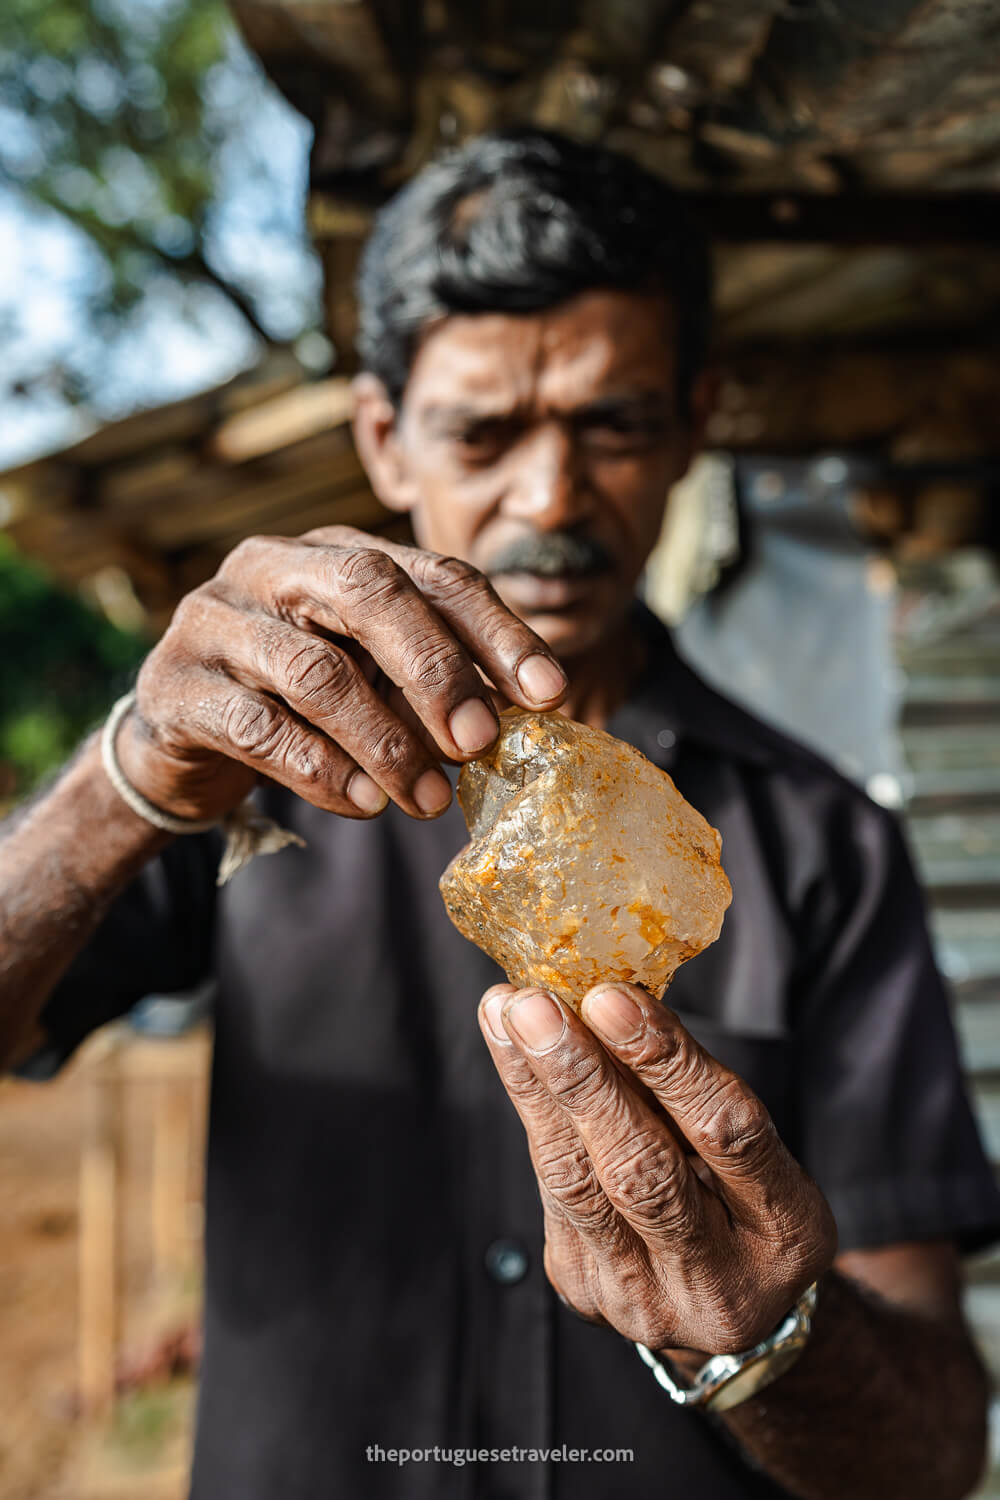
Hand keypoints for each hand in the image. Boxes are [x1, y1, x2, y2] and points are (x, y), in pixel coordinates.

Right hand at [115, 527, 566, 822]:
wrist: (179, 742)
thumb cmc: (296, 704)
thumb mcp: (370, 682)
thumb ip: (429, 687)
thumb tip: (518, 723)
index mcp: (336, 552)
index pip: (431, 572)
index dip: (496, 630)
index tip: (548, 693)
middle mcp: (272, 566)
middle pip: (367, 590)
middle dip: (437, 669)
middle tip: (482, 742)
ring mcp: (215, 619)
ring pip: (314, 670)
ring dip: (385, 743)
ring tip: (428, 801)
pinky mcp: (176, 686)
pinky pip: (257, 727)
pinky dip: (320, 771)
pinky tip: (363, 805)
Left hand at [479, 981, 836, 1354]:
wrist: (722, 1301)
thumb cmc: (741, 1195)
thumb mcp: (753, 1148)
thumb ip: (693, 1087)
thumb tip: (612, 996)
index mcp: (788, 1231)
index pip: (726, 1134)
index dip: (666, 1062)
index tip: (611, 997)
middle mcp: (719, 1283)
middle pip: (641, 1171)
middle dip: (582, 1078)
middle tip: (536, 1006)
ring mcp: (644, 1300)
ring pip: (577, 1182)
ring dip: (535, 1088)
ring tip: (507, 1015)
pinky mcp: (584, 1290)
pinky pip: (552, 1189)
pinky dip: (532, 1114)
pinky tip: (512, 1056)